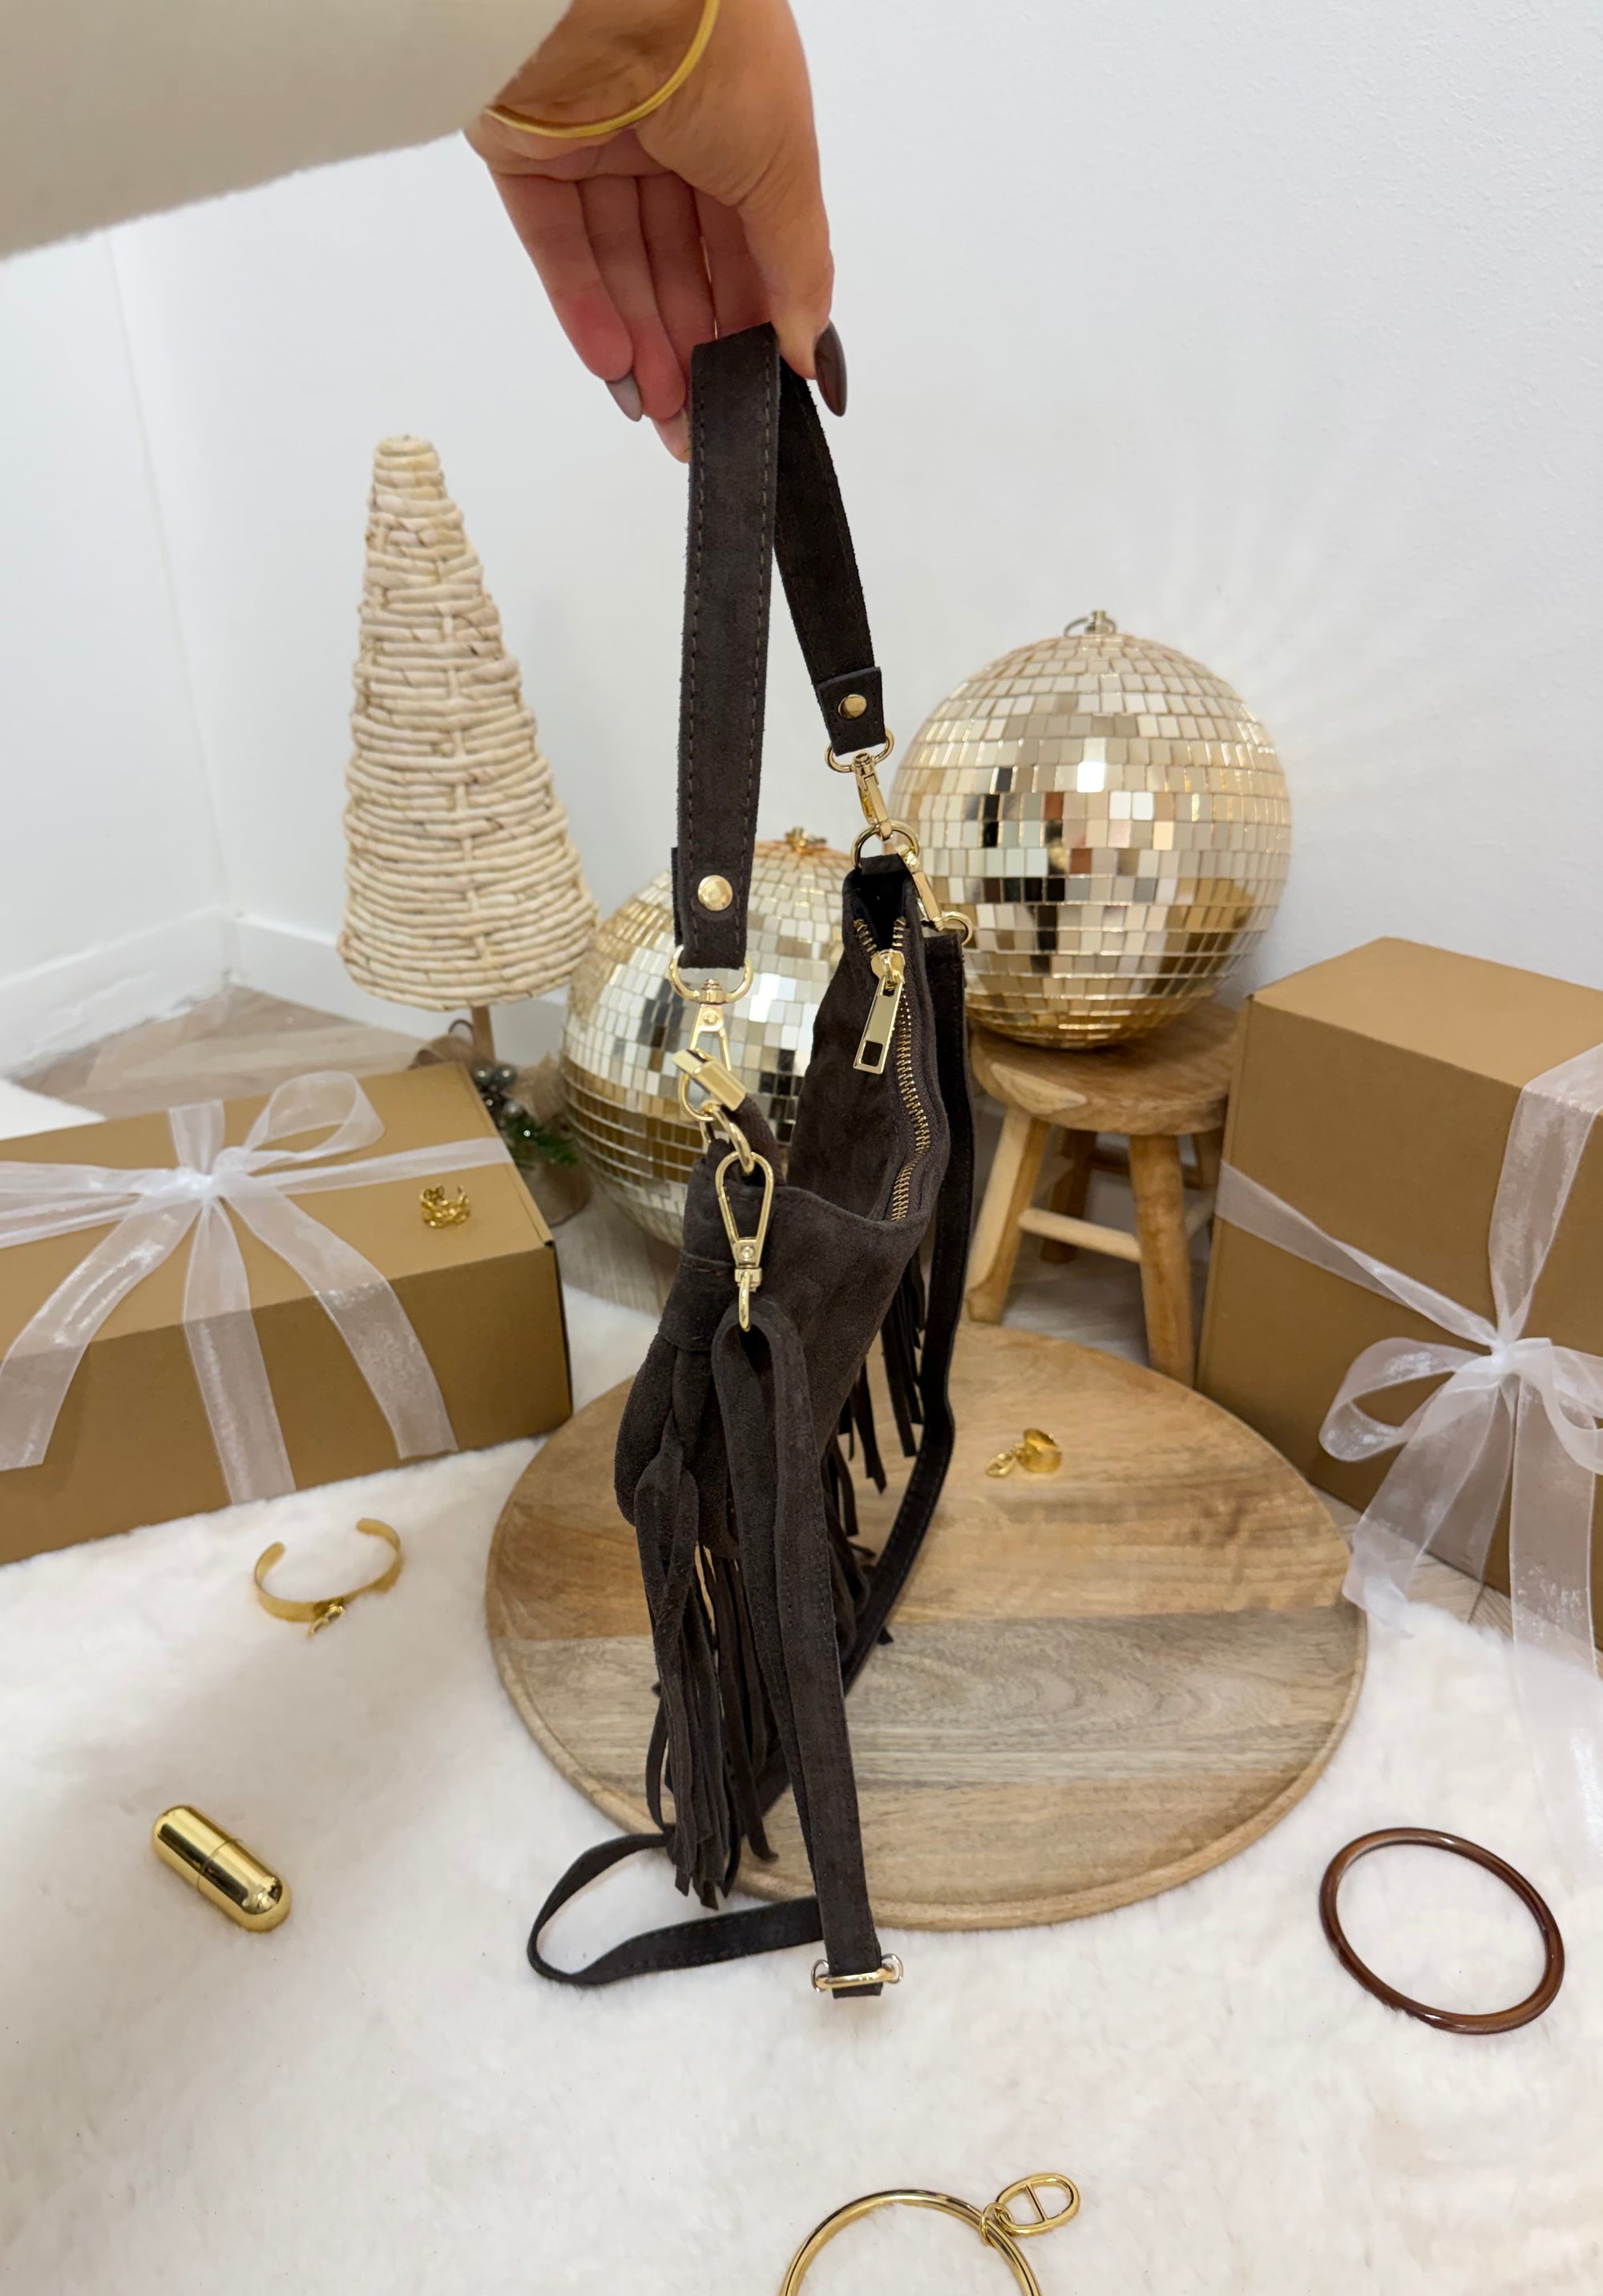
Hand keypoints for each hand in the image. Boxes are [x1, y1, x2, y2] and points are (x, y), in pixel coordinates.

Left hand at [466, 0, 839, 457]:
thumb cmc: (715, 51)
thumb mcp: (784, 170)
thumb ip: (797, 267)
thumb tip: (810, 349)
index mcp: (740, 122)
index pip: (746, 240)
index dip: (752, 315)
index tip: (760, 385)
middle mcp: (669, 129)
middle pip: (679, 260)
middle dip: (692, 345)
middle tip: (701, 421)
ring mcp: (596, 141)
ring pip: (619, 263)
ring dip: (642, 343)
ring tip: (663, 413)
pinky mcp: (530, 151)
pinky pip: (558, 244)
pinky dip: (585, 310)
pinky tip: (616, 369)